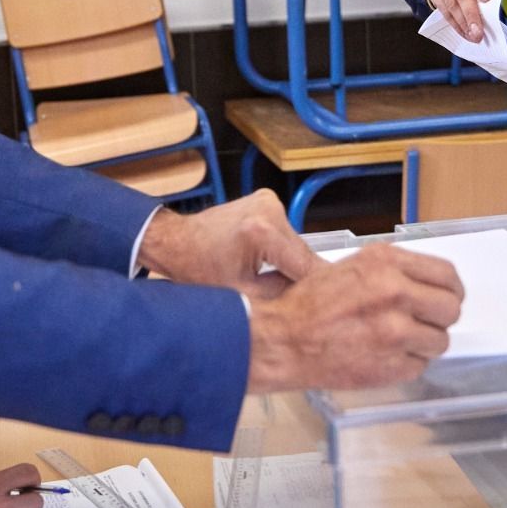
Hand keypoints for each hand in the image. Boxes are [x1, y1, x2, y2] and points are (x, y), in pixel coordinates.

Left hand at [136, 190, 318, 298]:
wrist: (176, 242)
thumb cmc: (197, 269)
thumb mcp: (243, 294)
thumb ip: (282, 295)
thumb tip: (311, 301)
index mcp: (262, 231)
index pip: (305, 265)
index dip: (318, 289)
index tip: (330, 306)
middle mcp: (269, 209)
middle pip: (303, 253)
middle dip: (304, 278)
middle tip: (307, 304)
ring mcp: (269, 201)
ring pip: (297, 244)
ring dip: (294, 265)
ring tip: (280, 284)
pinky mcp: (267, 201)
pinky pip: (286, 234)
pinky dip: (283, 251)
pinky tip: (272, 266)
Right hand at [246, 243, 463, 391]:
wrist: (281, 339)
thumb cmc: (309, 303)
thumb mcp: (354, 266)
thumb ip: (394, 271)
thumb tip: (427, 284)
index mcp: (386, 262)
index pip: (447, 275)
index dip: (451, 290)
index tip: (446, 297)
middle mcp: (395, 292)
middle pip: (451, 309)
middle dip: (441, 318)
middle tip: (425, 322)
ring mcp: (395, 331)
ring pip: (440, 341)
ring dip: (424, 344)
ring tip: (398, 342)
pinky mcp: (391, 365)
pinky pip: (420, 366)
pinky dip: (407, 364)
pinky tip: (384, 356)